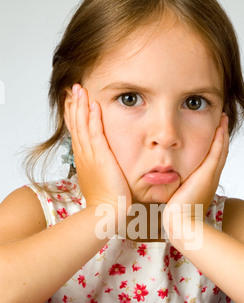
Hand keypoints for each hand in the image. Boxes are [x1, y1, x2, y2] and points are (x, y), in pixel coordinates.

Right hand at [69, 84, 131, 216]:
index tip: (72, 102)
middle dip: (74, 105)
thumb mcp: (101, 179)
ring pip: (82, 125)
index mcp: (84, 159)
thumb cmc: (107, 199)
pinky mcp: (100, 157)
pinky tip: (93, 105)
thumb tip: (104, 163)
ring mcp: (90, 155)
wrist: (108, 210)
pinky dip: (93, 119)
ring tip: (80, 90)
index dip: (73, 116)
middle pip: (76, 125)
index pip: (76, 132)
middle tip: (74, 89)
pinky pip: (95, 133)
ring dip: (81, 106)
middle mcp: (84, 155)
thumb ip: (101, 168)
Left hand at [163, 114, 228, 241]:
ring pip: (220, 150)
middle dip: (221, 136)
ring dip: (222, 133)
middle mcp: (211, 178)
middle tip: (223, 120)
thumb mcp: (174, 198)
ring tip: (223, 118)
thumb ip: (172, 189)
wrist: (181, 225)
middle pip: (220, 152)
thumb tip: (163, 182)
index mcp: (204, 183)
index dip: (214, 145)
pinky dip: (219, 139)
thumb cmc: (175, 216)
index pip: (211, 160)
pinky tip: (219, 127)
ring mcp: (211, 177)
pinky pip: (216, 153)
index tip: (214, 131)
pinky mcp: (207, 175)